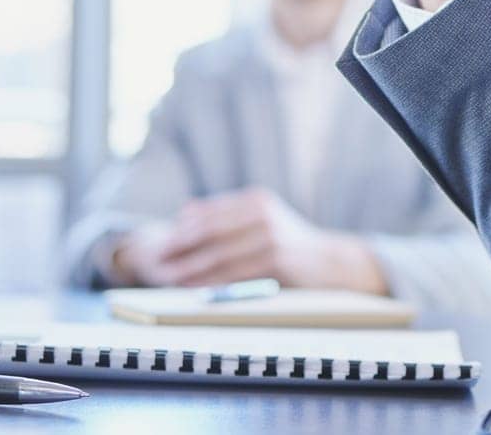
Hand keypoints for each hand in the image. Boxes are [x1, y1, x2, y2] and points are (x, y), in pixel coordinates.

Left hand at [117, 187, 388, 293]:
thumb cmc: (289, 246)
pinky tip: (198, 289)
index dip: (182, 229)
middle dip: (181, 247)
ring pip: (221, 253)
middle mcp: (262, 212)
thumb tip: (185, 213)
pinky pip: (236, 272)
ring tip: (172, 279)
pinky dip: (213, 281)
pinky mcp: (278, 259)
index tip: (161, 244)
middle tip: (158, 261)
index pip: (209, 213)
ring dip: (192, 268)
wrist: (332, 263)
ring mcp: (271, 235)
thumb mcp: (261, 222)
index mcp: (255, 200)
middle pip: (210, 231)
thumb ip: (227, 218)